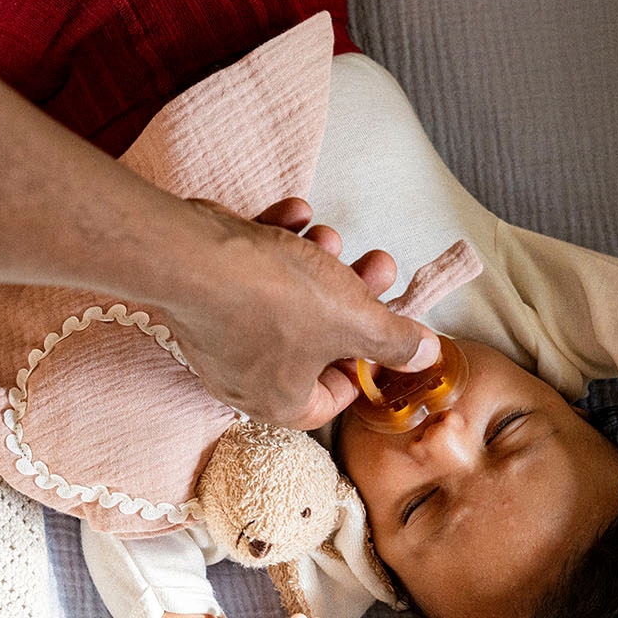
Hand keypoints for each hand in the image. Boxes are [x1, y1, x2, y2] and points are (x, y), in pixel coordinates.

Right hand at [159, 197, 437, 428]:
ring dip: (315, 263)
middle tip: (375, 264)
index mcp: (282, 402)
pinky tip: (293, 216)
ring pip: (285, 301)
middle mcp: (246, 377)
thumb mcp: (355, 319)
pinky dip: (275, 244)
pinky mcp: (204, 295)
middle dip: (350, 296)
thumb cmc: (272, 298)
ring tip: (328, 237)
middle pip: (317, 340)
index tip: (385, 326)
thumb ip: (396, 340)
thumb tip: (427, 355)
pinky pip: (250, 275)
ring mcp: (221, 335)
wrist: (190, 255)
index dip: (369, 360)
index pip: (336, 397)